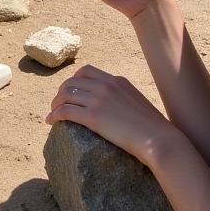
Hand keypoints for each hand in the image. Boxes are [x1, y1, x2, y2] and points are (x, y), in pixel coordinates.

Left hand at [45, 63, 175, 165]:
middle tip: (58, 103)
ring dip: (55, 103)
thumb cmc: (154, 129)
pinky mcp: (93, 116)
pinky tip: (50, 122)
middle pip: (72, 81)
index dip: (74, 80)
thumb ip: (125, 100)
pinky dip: (54, 115)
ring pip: (65, 94)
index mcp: (117, 80)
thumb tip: (118, 109)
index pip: (86, 71)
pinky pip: (65, 111)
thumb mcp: (138, 103)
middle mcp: (106, 85)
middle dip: (61, 91)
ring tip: (52, 113)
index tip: (70, 91)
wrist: (159, 139)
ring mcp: (98, 100)